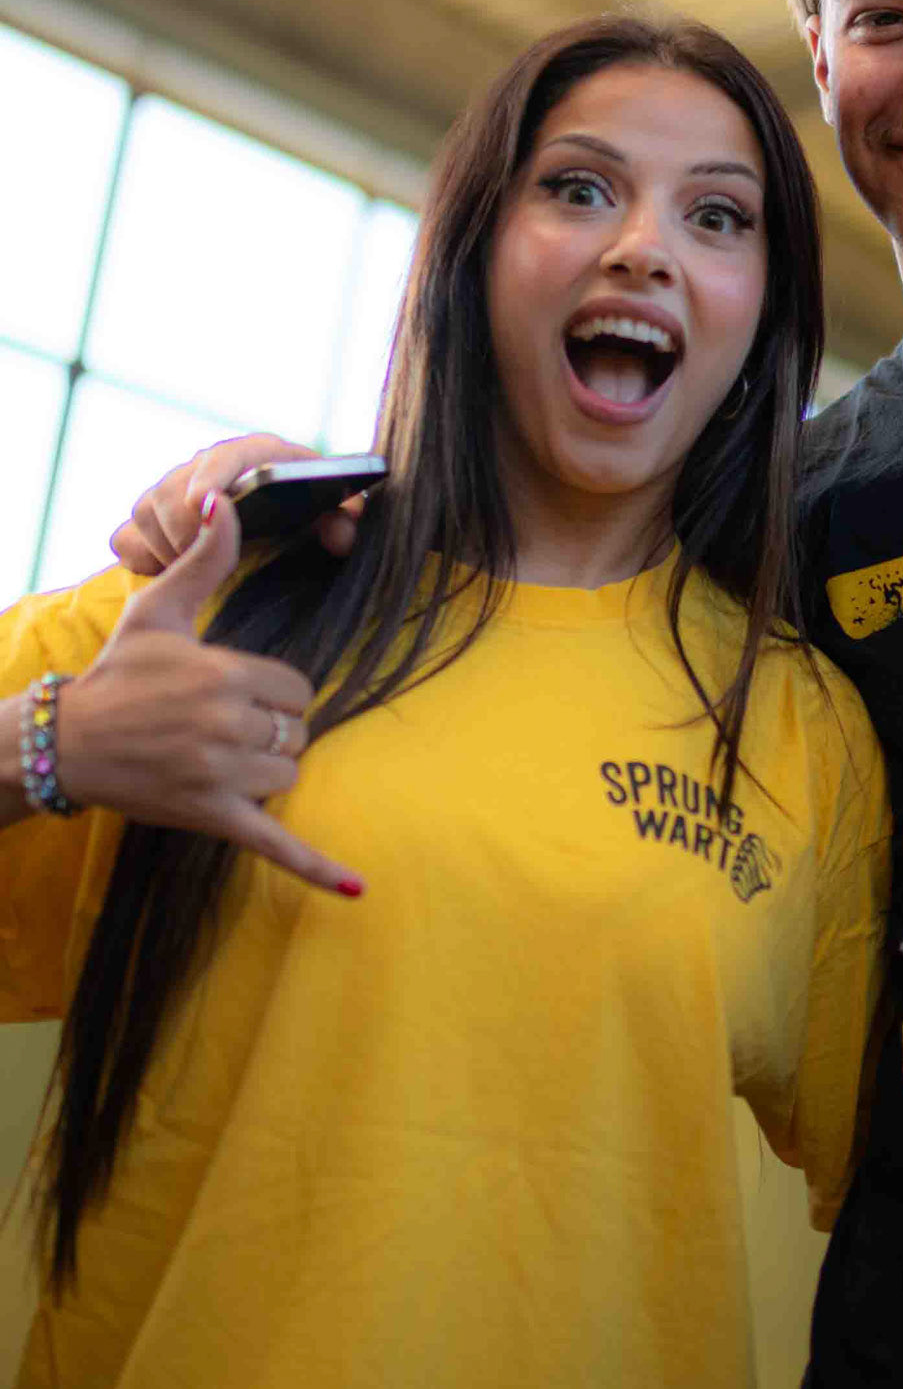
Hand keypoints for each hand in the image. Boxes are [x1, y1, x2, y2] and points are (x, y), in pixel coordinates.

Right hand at [61, 492, 363, 894]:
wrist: (62, 743)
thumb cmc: (117, 674)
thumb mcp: (158, 610)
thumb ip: (204, 559)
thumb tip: (223, 498)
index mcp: (225, 674)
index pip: (299, 687)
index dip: (275, 691)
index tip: (235, 691)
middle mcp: (229, 724)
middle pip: (298, 730)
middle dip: (270, 727)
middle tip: (219, 725)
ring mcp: (222, 775)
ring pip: (290, 772)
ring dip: (269, 768)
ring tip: (220, 757)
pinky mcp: (214, 817)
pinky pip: (276, 844)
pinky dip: (316, 868)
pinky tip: (355, 890)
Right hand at [111, 433, 364, 575]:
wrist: (285, 512)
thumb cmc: (311, 509)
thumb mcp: (335, 514)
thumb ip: (345, 521)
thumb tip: (340, 536)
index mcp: (257, 454)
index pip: (225, 457)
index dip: (211, 478)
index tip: (206, 504)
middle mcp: (208, 464)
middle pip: (173, 491)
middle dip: (186, 531)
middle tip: (202, 563)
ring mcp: (173, 488)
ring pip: (146, 513)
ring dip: (166, 548)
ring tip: (194, 570)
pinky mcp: (150, 516)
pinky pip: (125, 536)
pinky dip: (140, 556)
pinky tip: (168, 572)